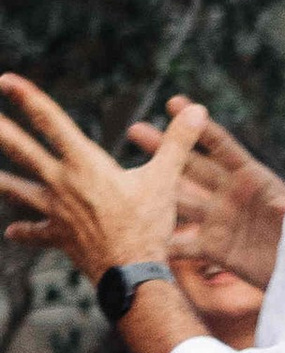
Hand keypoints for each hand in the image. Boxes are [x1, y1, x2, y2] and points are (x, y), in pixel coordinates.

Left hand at [0, 77, 207, 284]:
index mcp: (84, 163)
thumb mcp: (166, 180)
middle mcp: (62, 183)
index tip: (6, 80)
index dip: (27, 97)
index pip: (50, 121)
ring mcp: (56, 211)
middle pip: (21, 151)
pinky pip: (36, 232)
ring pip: (17, 191)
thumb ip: (178, 143)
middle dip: (0, 132)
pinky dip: (24, 231)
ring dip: (1, 181)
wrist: (132, 273)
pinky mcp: (59, 236)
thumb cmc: (148, 225)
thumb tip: (197, 110)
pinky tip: (11, 231)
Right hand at [126, 101, 284, 288]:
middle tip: (135, 130)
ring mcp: (220, 220)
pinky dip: (162, 239)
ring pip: (180, 199)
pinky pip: (184, 242)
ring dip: (154, 187)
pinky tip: (137, 233)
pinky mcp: (215, 249)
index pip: (222, 147)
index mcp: (254, 178)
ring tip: (125, 175)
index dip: (199, 127)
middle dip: (164, 147)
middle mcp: (231, 195)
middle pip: (192, 166)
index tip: (175, 104)